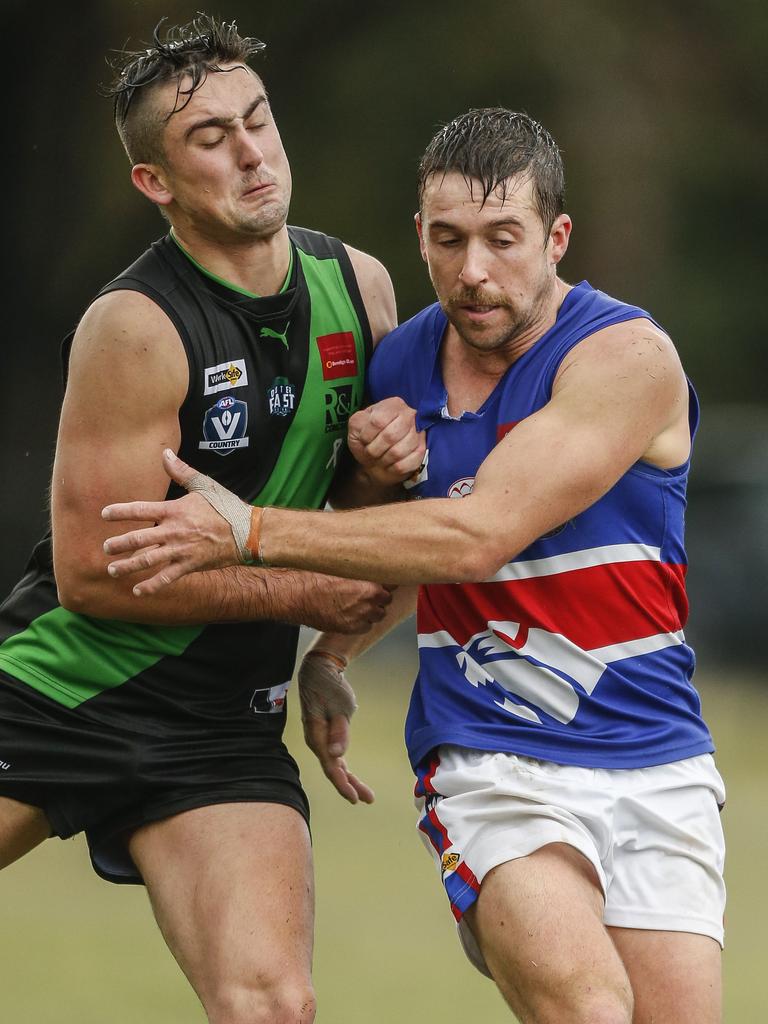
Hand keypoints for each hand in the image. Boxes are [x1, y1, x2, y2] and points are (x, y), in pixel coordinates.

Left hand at [102, 450, 244, 594]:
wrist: (248, 532)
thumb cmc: (226, 507)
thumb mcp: (203, 485)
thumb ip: (181, 471)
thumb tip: (164, 453)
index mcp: (174, 510)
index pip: (140, 509)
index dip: (120, 512)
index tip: (104, 514)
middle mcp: (174, 531)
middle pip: (138, 539)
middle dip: (119, 544)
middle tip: (105, 548)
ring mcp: (181, 550)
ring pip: (148, 560)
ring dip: (127, 567)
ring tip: (112, 570)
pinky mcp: (189, 565)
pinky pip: (166, 577)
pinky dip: (151, 586)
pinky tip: (137, 591)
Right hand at [295, 574, 392, 633]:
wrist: (295, 596)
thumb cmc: (313, 577)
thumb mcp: (340, 565)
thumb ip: (359, 567)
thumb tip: (368, 563)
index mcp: (370, 584)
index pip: (392, 583)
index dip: (387, 581)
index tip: (384, 579)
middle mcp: (368, 602)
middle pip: (387, 599)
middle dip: (380, 595)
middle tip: (368, 590)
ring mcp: (360, 617)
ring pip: (378, 615)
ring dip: (373, 609)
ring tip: (358, 602)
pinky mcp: (350, 629)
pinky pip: (366, 626)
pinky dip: (362, 621)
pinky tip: (351, 612)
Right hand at [298, 649, 373, 804]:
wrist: (320, 671)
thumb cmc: (330, 687)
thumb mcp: (339, 706)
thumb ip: (339, 731)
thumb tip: (337, 755)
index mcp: (317, 736)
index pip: (331, 766)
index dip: (342, 784)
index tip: (356, 798)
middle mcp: (316, 741)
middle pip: (333, 769)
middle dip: (349, 786)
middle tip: (368, 799)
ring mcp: (319, 739)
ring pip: (334, 765)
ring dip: (348, 779)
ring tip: (364, 794)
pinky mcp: (325, 735)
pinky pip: (334, 757)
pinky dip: (343, 768)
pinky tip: (351, 777)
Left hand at [347, 397, 425, 486]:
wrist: (377, 459)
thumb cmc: (367, 440)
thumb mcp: (357, 426)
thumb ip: (358, 422)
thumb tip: (366, 425)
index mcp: (393, 405)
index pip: (378, 421)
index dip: (367, 435)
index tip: (364, 440)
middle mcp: (409, 415)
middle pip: (390, 436)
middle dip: (375, 449)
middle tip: (370, 452)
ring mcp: (419, 433)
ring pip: (398, 452)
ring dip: (383, 459)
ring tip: (380, 458)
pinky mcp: (422, 451)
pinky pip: (405, 464)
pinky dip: (392, 468)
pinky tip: (390, 464)